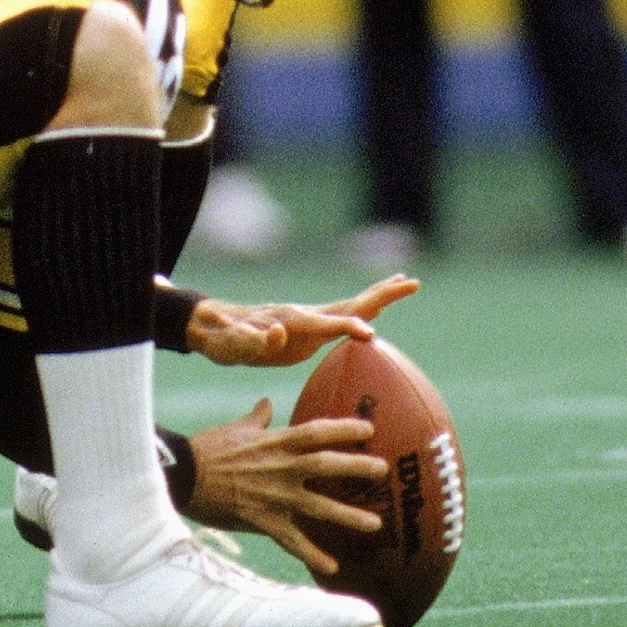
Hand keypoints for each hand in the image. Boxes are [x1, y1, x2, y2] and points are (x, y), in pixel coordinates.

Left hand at [184, 271, 417, 365]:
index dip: (348, 327)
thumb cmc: (223, 338)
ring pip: (350, 305)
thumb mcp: (233, 344)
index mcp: (293, 321)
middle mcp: (306, 314)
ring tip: (405, 283)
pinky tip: (377, 311)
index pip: (327, 324)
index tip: (371, 334)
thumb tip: (276, 334)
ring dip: (379, 295)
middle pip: (351, 303)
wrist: (214, 325)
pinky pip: (343, 316)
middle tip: (412, 283)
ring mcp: (309, 318)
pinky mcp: (308, 325)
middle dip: (381, 294)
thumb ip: (253, 340)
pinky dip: (365, 308)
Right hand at [187, 402, 389, 577]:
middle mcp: (283, 469)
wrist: (185, 476)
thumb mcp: (235, 428)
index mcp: (277, 442)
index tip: (369, 429)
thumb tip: (267, 404)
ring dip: (349, 516)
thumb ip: (257, 418)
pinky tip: (333, 568)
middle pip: (328, 466)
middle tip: (384, 470)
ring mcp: (276, 497)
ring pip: (320, 507)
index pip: (318, 431)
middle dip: (358, 467)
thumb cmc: (209, 449)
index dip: (345, 429)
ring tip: (375, 524)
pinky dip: (314, 556)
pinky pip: (294, 542)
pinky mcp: (264, 521)